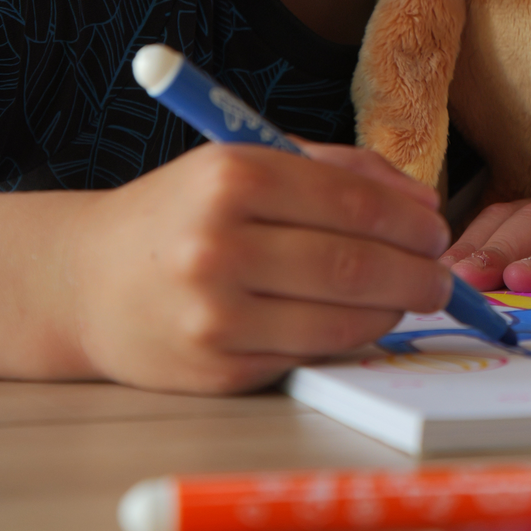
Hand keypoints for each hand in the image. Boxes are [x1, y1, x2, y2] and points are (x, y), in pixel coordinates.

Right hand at [67, 141, 452, 393]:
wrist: (88, 279)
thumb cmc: (184, 209)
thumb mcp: (248, 160)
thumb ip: (339, 170)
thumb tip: (423, 203)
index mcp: (233, 178)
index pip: (351, 204)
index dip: (409, 221)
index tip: (438, 227)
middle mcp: (220, 246)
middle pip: (354, 266)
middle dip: (418, 273)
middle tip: (441, 274)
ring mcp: (216, 316)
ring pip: (340, 320)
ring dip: (394, 311)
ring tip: (413, 296)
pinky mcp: (218, 370)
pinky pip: (309, 353)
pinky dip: (349, 337)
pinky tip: (360, 319)